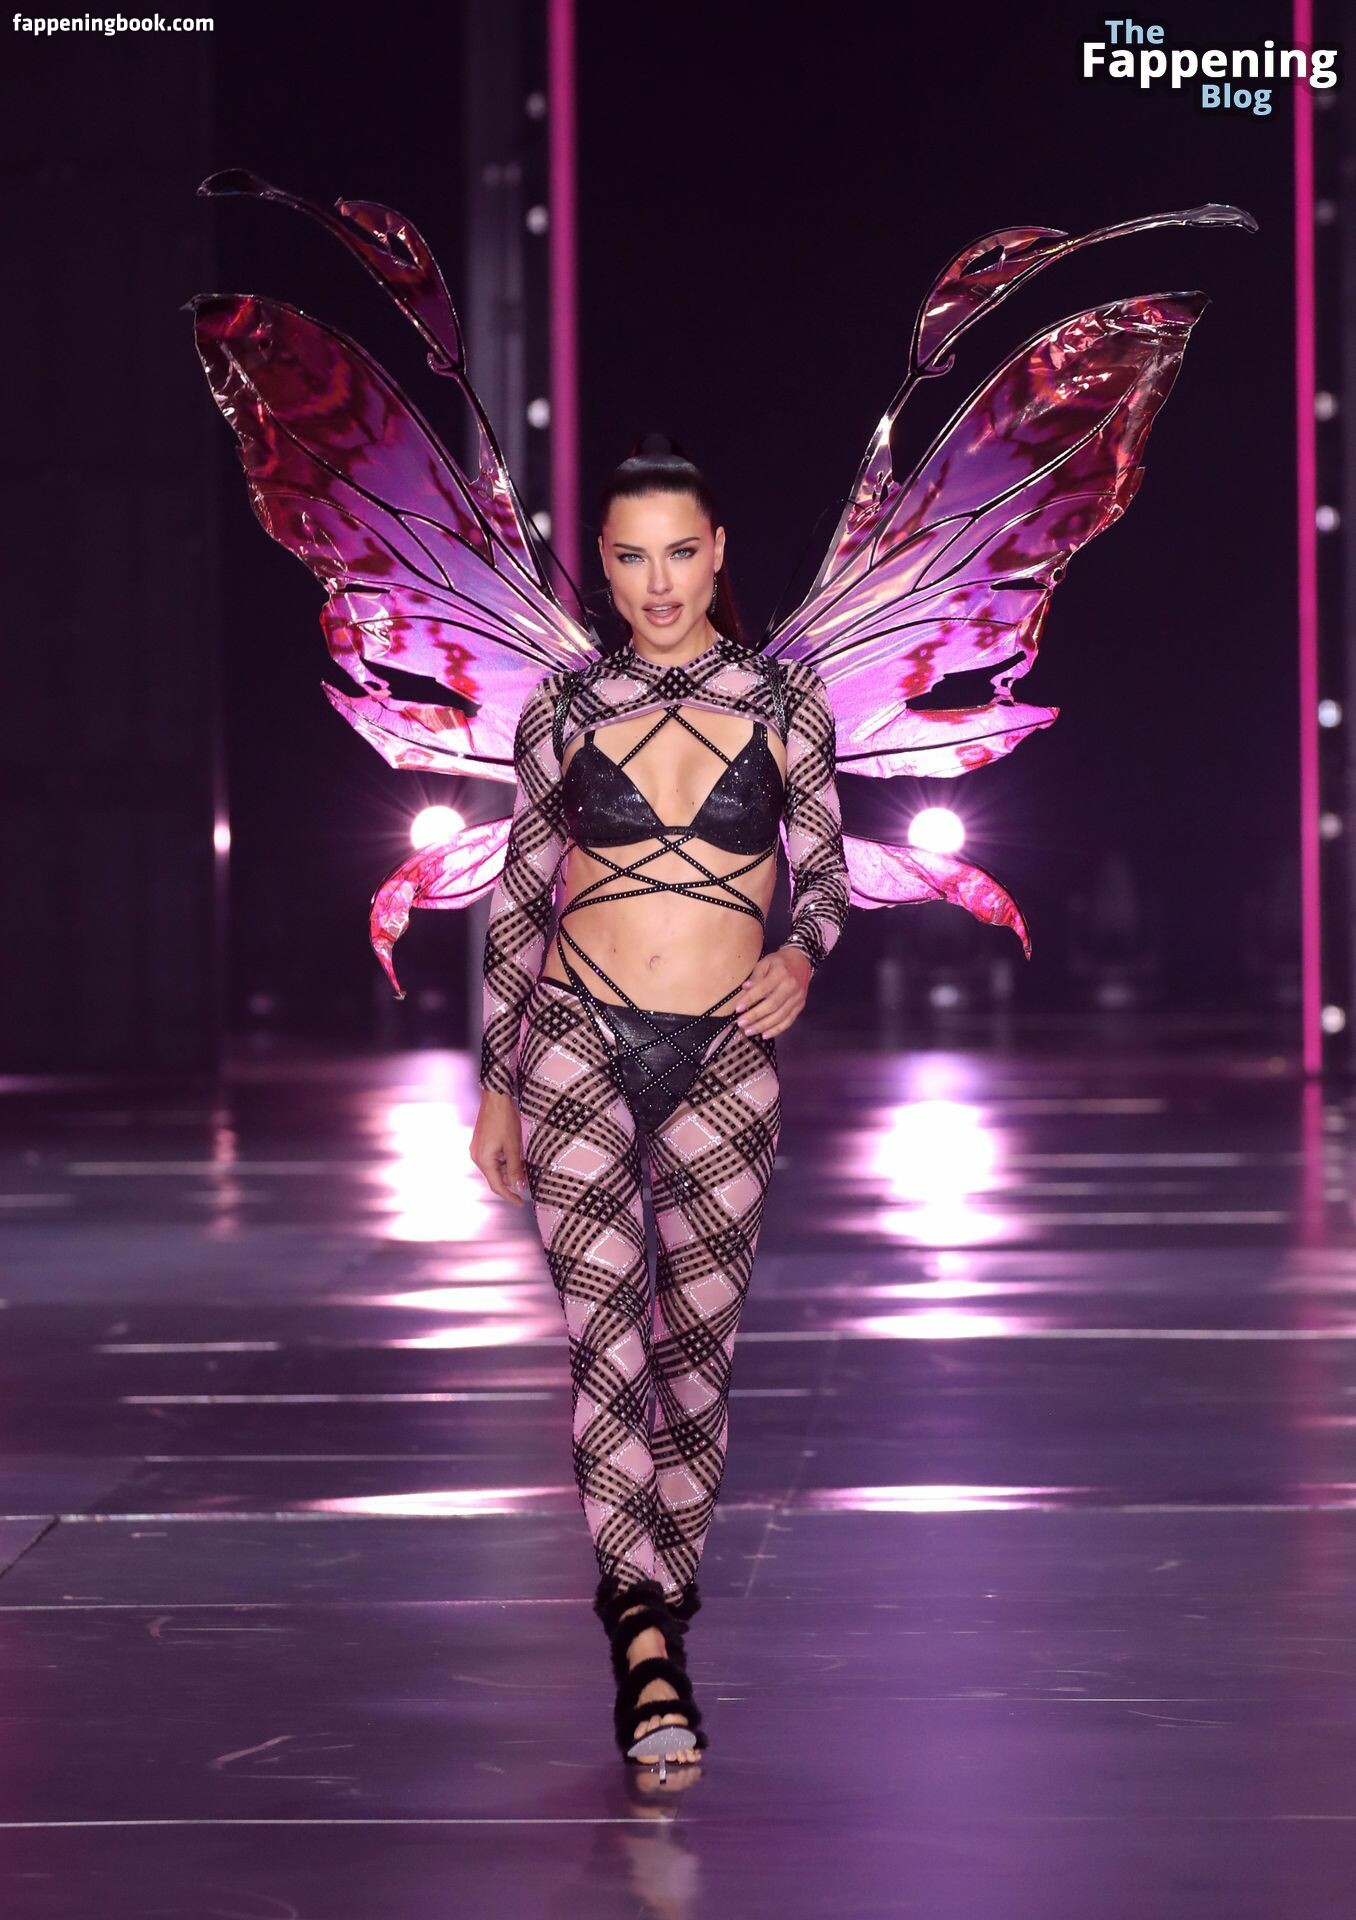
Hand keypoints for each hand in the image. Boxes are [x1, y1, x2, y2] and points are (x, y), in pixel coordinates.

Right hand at [471, 1087, 529, 1204]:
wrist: (495, 1098)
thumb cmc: (504, 1120)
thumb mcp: (513, 1146)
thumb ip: (515, 1168)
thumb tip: (518, 1186)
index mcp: (484, 1160)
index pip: (497, 1186)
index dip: (509, 1196)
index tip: (520, 1202)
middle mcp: (477, 1157)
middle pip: (495, 1177)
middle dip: (511, 1180)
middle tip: (526, 1178)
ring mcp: (478, 1150)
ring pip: (495, 1168)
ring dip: (508, 1169)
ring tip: (523, 1164)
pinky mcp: (480, 1143)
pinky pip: (492, 1158)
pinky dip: (504, 1160)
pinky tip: (514, 1155)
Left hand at [732, 946, 812, 1038]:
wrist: (802, 961)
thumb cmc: (779, 962)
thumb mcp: (765, 962)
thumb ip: (756, 976)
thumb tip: (745, 989)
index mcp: (780, 973)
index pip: (763, 988)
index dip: (750, 999)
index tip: (738, 1009)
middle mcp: (791, 986)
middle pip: (772, 1005)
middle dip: (755, 1016)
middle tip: (741, 1024)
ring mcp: (797, 998)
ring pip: (780, 1016)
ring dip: (764, 1026)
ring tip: (749, 1031)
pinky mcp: (800, 1005)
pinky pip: (789, 1021)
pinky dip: (777, 1029)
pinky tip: (765, 1035)